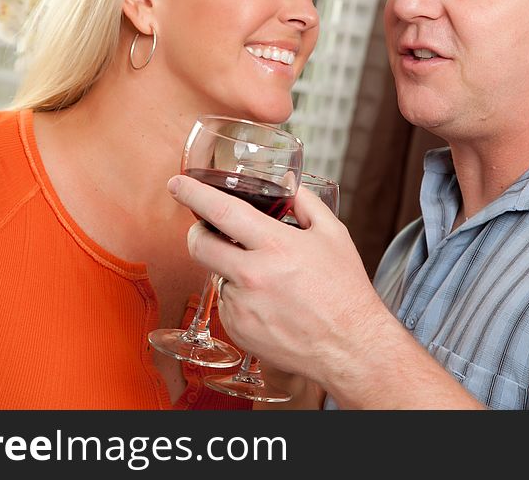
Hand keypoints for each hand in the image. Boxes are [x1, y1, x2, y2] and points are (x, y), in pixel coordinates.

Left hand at [166, 174, 385, 384]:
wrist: (350, 347)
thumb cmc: (345, 291)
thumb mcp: (333, 235)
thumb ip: (306, 203)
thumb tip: (287, 182)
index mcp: (276, 245)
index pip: (221, 211)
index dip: (193, 193)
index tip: (177, 184)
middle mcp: (253, 276)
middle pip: (198, 244)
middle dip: (197, 232)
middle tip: (209, 230)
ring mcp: (242, 306)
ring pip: (216, 274)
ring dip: (229, 269)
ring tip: (265, 279)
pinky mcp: (237, 330)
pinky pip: (226, 303)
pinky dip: (239, 298)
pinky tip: (267, 303)